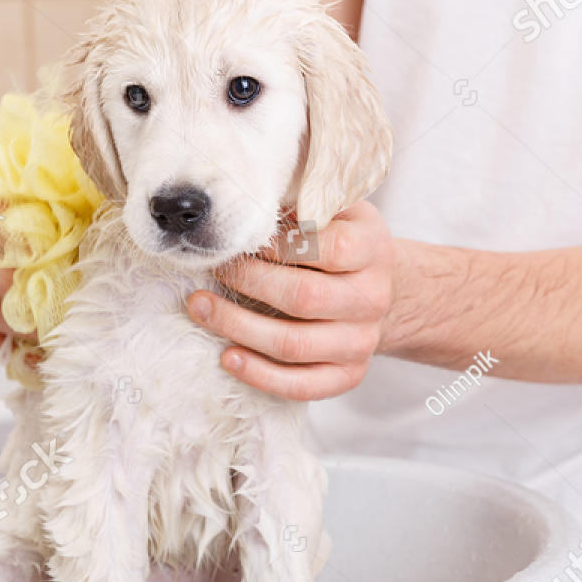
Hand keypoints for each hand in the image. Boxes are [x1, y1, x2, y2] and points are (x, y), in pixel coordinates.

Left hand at [187, 201, 393, 400]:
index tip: (243, 238)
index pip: (327, 249)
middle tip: (211, 270)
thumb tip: (244, 195)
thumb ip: (302, 202)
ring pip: (294, 345)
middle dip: (248, 284)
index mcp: (372, 250)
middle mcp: (373, 298)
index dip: (278, 245)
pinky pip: (302, 386)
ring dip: (239, 328)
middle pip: (303, 298)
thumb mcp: (335, 209)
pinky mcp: (349, 375)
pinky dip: (260, 375)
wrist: (380, 288)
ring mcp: (362, 341)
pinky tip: (228, 357)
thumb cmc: (341, 240)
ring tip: (201, 309)